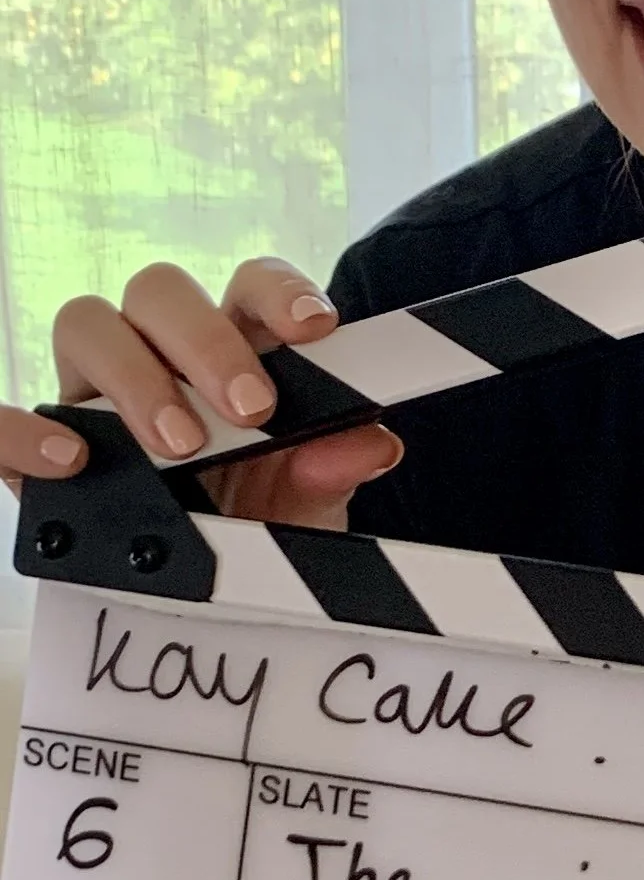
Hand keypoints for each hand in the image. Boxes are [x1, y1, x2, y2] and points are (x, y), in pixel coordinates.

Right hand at [0, 256, 401, 524]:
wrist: (204, 595)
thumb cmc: (254, 524)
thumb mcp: (306, 509)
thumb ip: (333, 474)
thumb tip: (371, 443)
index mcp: (231, 349)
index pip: (248, 285)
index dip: (279, 291)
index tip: (316, 327)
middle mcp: (157, 353)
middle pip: (160, 290)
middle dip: (207, 342)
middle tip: (253, 410)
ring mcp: (93, 393)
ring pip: (85, 322)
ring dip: (134, 376)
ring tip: (178, 444)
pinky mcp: (41, 444)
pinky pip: (9, 416)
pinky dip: (25, 429)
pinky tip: (68, 459)